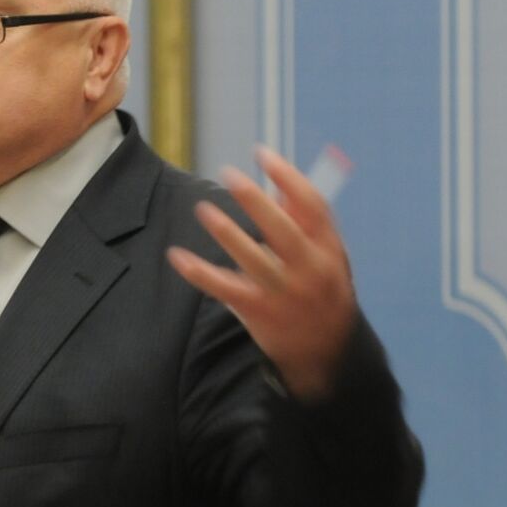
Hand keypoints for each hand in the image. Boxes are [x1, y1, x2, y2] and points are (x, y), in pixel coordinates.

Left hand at [166, 147, 356, 402]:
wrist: (328, 353)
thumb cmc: (322, 291)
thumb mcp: (327, 256)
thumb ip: (305, 222)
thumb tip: (278, 183)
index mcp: (328, 249)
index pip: (313, 206)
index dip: (288, 176)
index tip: (261, 153)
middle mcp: (309, 269)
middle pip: (282, 229)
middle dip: (255, 200)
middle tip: (229, 174)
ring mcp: (283, 292)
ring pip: (252, 258)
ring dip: (226, 232)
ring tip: (203, 208)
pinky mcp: (257, 311)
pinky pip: (223, 288)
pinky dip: (199, 272)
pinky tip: (177, 256)